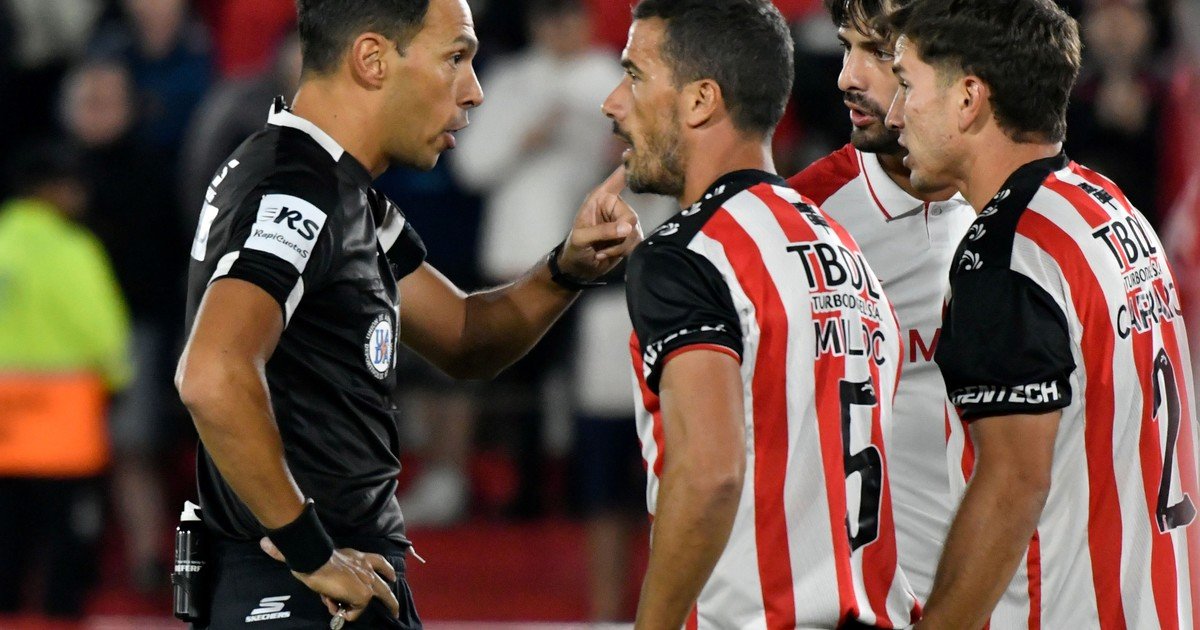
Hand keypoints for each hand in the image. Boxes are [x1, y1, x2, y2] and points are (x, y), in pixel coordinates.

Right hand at [260, 537, 399, 621]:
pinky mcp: (363, 594)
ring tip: (395, 612)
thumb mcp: (311, 555)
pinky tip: (336, 609)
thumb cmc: (311, 556)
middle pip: (386, 579)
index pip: (376, 561)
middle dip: (392, 592)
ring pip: (384, 595)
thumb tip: (264, 543)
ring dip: (390, 604)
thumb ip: (289, 553)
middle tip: (397, 605)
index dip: (382, 570)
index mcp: (357, 556)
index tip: (387, 577)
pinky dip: (348, 613)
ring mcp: (366, 581)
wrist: (316, 560)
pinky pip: (357, 611)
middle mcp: (365, 567)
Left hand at [558, 166, 642, 279]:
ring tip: (601, 250)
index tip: (636, 150)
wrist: (578, 267)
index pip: (618, 179)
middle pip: (631, 217)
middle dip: (619, 236)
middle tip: (602, 244)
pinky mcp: (630, 236)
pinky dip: (622, 252)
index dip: (629, 166)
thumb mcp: (582, 238)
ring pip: (635, 233)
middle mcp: (615, 206)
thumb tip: (627, 228)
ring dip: (619, 247)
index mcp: (601, 198)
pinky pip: (636, 243)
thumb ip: (603, 231)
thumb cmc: (574, 247)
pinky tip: (606, 254)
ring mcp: (624, 221)